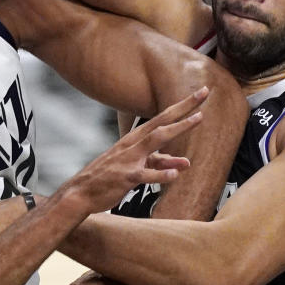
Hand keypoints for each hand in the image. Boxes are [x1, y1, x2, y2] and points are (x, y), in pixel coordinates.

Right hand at [59, 86, 207, 214]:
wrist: (81, 193)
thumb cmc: (109, 177)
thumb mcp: (137, 167)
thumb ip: (161, 163)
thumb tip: (186, 162)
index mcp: (135, 140)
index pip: (162, 118)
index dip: (182, 106)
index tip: (201, 93)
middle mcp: (132, 144)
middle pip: (162, 121)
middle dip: (184, 107)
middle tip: (204, 91)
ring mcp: (128, 159)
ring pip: (156, 141)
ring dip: (178, 129)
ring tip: (198, 119)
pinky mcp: (125, 177)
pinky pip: (145, 174)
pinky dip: (160, 173)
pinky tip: (175, 174)